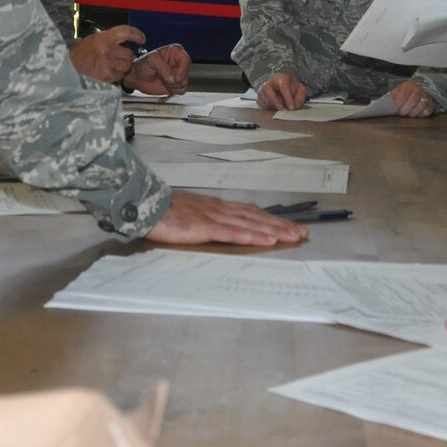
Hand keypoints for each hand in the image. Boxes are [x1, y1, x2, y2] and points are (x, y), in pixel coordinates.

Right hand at [71, 26, 142, 83]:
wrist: (70, 67)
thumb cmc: (84, 52)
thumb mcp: (96, 38)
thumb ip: (112, 39)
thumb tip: (130, 42)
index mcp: (104, 37)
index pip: (127, 32)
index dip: (137, 35)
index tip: (142, 39)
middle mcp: (107, 50)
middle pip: (129, 53)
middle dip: (126, 56)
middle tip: (119, 57)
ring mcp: (107, 64)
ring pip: (127, 66)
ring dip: (124, 66)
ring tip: (113, 65)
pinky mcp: (107, 76)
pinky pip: (121, 75)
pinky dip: (118, 74)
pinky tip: (110, 71)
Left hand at [126, 43, 190, 95]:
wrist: (137, 78)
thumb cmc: (142, 65)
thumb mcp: (151, 60)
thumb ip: (163, 67)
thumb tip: (173, 77)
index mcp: (175, 51)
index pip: (186, 60)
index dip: (182, 70)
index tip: (175, 77)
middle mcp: (179, 62)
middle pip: (186, 73)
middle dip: (175, 79)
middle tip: (164, 77)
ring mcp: (178, 73)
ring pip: (184, 83)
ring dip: (172, 85)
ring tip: (162, 79)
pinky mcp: (177, 84)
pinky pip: (181, 90)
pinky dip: (173, 90)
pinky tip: (165, 85)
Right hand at [147, 191, 308, 247]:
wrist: (145, 205)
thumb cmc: (165, 211)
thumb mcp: (191, 213)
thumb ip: (207, 219)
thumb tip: (222, 228)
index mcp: (217, 206)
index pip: (251, 212)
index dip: (272, 219)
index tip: (289, 226)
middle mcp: (221, 209)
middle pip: (257, 217)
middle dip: (281, 225)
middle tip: (301, 233)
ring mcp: (214, 217)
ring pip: (251, 224)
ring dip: (274, 231)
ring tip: (292, 237)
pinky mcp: (205, 227)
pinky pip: (233, 233)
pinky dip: (252, 236)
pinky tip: (266, 240)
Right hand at [256, 72, 309, 110]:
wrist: (281, 84)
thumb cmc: (290, 87)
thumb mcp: (300, 89)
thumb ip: (300, 97)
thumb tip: (296, 106)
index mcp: (282, 78)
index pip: (283, 87)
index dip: (287, 98)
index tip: (291, 108)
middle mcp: (271, 82)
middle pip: (268, 90)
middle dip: (274, 101)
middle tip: (281, 109)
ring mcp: (263, 88)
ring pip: (262, 96)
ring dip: (270, 105)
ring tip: (278, 108)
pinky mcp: (260, 95)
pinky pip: (260, 102)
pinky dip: (266, 107)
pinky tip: (273, 107)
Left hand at [390, 79, 436, 117]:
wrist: (421, 88)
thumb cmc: (407, 92)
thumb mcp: (399, 91)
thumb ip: (394, 97)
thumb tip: (388, 105)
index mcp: (408, 86)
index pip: (404, 94)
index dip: (399, 103)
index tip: (396, 108)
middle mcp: (419, 90)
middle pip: (413, 101)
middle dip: (405, 109)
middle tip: (401, 113)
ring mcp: (426, 96)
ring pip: (421, 106)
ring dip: (413, 113)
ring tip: (409, 114)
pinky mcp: (432, 104)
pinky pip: (427, 111)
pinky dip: (421, 114)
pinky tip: (417, 114)